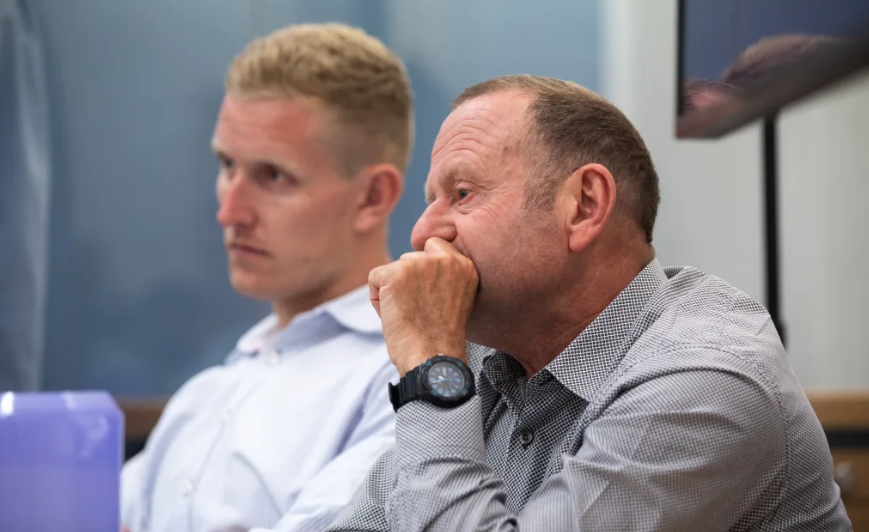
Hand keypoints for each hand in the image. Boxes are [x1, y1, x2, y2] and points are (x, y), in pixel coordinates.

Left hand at [369, 237, 478, 375]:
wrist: (432, 358)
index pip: (435, 245)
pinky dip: (377, 299)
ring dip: (393, 291)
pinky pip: (375, 277)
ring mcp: (420, 264)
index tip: (425, 292)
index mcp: (465, 266)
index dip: (424, 268)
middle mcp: (446, 259)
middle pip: (411, 258)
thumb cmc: (440, 339)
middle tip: (419, 312)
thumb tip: (415, 264)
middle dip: (408, 282)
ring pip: (393, 268)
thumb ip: (443, 277)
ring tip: (409, 316)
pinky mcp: (396, 273)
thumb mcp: (455, 299)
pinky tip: (394, 316)